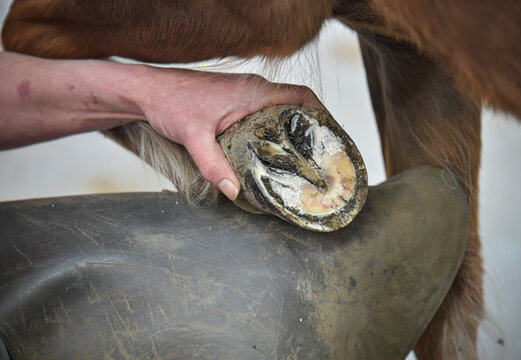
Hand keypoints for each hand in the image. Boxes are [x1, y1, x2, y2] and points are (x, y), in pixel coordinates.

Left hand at [133, 67, 323, 199]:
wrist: (147, 91)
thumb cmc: (171, 103)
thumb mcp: (194, 137)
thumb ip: (213, 164)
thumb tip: (234, 192)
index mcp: (252, 92)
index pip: (300, 96)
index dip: (322, 113)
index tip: (332, 136)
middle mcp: (253, 90)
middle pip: (295, 105)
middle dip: (311, 128)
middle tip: (320, 156)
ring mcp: (244, 94)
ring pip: (280, 109)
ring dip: (293, 128)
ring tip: (302, 156)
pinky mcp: (234, 101)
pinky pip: (265, 112)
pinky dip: (275, 127)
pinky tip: (272, 149)